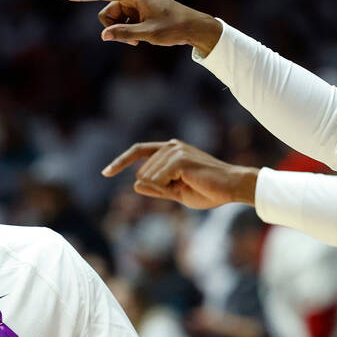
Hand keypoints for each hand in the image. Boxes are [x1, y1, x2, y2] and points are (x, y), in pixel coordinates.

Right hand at [60, 0, 221, 53]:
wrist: (193, 27)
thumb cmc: (174, 28)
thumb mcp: (148, 34)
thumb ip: (124, 34)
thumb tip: (103, 35)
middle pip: (106, 13)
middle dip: (113, 29)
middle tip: (132, 41)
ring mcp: (135, 2)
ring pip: (114, 20)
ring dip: (121, 32)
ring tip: (139, 40)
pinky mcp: (138, 10)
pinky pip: (122, 22)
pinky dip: (128, 32)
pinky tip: (142, 36)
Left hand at [101, 139, 257, 208]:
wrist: (231, 188)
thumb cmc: (208, 190)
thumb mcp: (177, 191)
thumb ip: (156, 188)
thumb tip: (135, 185)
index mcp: (170, 149)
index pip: (138, 151)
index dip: (120, 162)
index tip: (105, 173)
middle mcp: (170, 145)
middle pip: (141, 174)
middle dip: (158, 188)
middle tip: (184, 188)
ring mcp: (174, 150)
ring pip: (148, 178)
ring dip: (165, 189)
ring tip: (189, 185)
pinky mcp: (179, 159)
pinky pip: (157, 181)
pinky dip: (168, 188)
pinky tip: (187, 184)